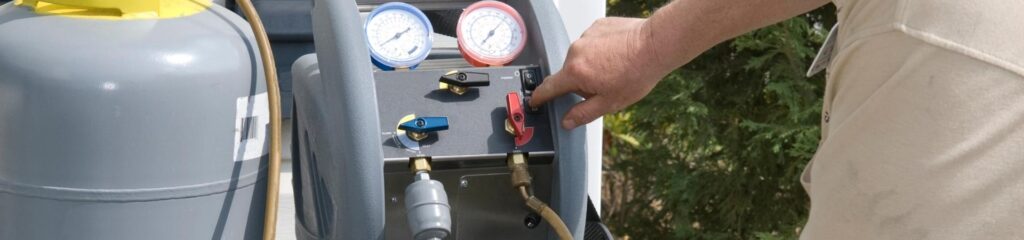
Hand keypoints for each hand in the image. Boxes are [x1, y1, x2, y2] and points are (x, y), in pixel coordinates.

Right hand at [529, 17, 673, 128]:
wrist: (655, 44)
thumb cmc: (636, 73)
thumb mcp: (610, 103)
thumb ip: (584, 113)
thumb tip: (567, 122)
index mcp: (575, 72)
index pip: (549, 87)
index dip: (540, 97)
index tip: (535, 100)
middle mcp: (575, 51)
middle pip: (569, 73)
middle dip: (581, 82)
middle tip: (605, 86)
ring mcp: (586, 36)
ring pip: (581, 57)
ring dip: (592, 65)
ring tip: (616, 68)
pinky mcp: (598, 26)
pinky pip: (593, 43)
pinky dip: (601, 50)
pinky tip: (618, 55)